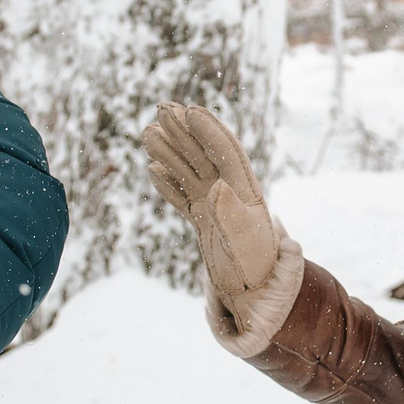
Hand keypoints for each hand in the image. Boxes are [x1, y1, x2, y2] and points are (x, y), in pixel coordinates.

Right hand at [141, 104, 281, 315]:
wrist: (255, 296)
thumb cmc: (256, 271)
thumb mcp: (246, 244)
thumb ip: (232, 216)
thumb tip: (217, 186)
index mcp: (246, 192)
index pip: (226, 152)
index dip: (208, 130)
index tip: (189, 110)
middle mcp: (229, 194)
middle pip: (203, 154)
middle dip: (183, 131)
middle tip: (161, 108)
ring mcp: (213, 207)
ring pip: (188, 172)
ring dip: (169, 152)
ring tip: (147, 133)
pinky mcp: (202, 222)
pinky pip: (181, 197)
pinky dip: (167, 184)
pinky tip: (151, 171)